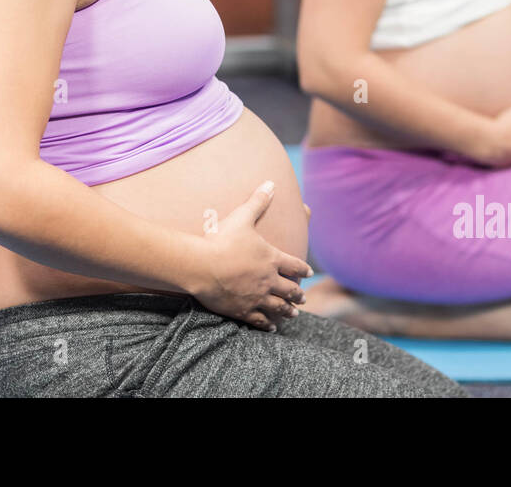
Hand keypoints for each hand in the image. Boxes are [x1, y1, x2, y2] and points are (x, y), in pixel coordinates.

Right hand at [189, 181, 311, 331]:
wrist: (203, 266)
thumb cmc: (222, 240)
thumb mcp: (242, 217)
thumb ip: (258, 201)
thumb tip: (271, 183)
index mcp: (271, 259)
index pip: (294, 266)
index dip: (303, 269)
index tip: (308, 273)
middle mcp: (268, 281)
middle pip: (289, 290)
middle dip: (297, 294)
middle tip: (302, 297)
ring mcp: (257, 297)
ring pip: (278, 307)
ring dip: (287, 310)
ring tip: (293, 314)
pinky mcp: (243, 310)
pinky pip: (259, 320)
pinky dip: (267, 324)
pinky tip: (271, 327)